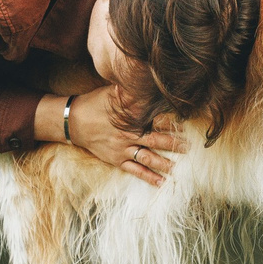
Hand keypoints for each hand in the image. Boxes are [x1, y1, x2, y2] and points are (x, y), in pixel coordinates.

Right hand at [56, 85, 184, 185]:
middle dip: (173, 144)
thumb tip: (146, 79)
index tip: (185, 127)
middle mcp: (129, 135)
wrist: (73, 122)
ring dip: (164, 163)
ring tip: (178, 169)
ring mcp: (123, 149)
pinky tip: (161, 183)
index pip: (155, 120)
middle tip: (189, 148)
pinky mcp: (117, 160)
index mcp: (130, 118)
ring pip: (148, 158)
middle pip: (156, 140)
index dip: (171, 123)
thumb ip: (130, 91)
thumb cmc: (95, 104)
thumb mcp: (112, 93)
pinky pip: (135, 171)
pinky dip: (149, 177)